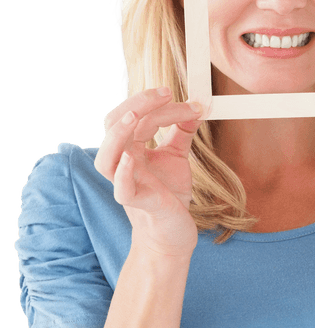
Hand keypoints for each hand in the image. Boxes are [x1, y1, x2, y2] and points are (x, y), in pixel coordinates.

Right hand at [94, 87, 203, 255]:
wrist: (173, 233)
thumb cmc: (169, 195)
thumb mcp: (176, 157)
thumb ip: (181, 132)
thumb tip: (195, 107)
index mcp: (130, 148)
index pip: (137, 116)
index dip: (158, 104)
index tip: (187, 100)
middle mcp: (123, 163)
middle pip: (115, 126)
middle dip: (137, 104)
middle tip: (165, 93)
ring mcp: (125, 183)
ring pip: (106, 157)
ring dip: (119, 134)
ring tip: (135, 116)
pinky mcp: (136, 203)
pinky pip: (120, 188)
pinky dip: (122, 172)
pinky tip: (129, 158)